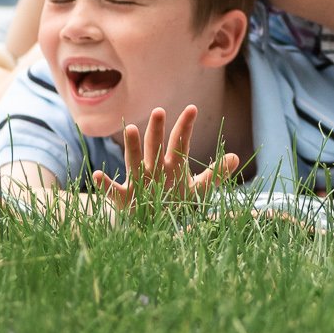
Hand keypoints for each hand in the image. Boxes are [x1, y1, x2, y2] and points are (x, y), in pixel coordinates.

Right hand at [92, 105, 240, 209]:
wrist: (155, 225)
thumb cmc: (176, 202)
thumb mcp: (198, 190)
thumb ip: (216, 175)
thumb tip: (235, 156)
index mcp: (173, 165)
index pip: (180, 142)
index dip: (185, 126)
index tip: (192, 108)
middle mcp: (154, 168)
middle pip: (156, 145)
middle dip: (158, 129)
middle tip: (160, 111)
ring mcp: (138, 181)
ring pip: (134, 160)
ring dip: (132, 145)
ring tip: (131, 128)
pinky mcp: (125, 198)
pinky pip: (113, 190)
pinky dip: (105, 184)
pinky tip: (98, 175)